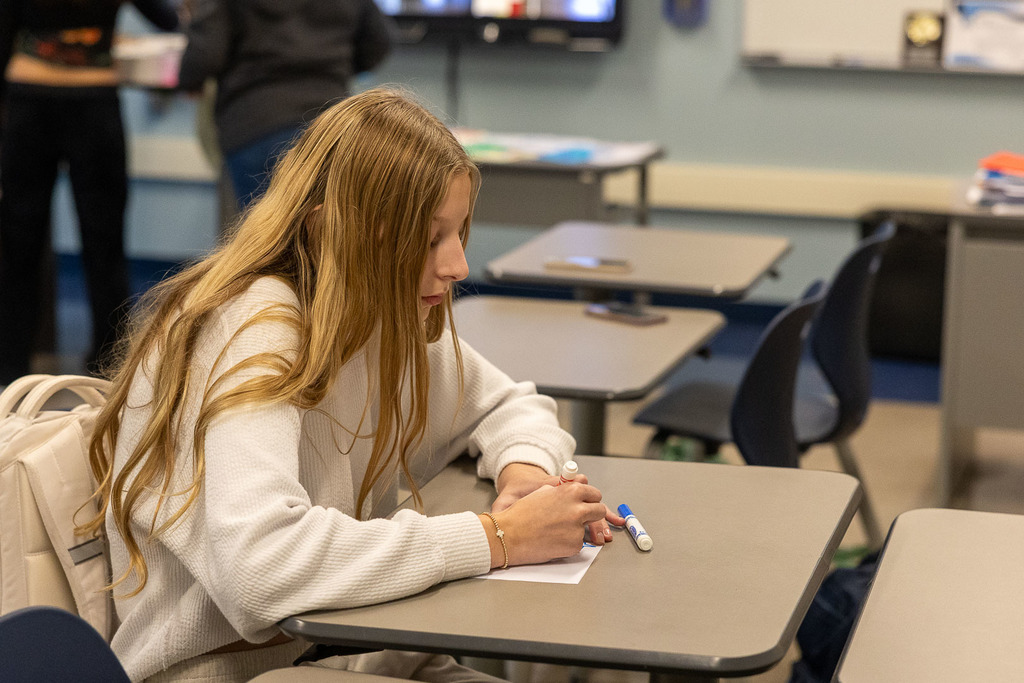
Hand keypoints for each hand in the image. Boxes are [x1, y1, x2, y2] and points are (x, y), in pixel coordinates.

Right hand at [492, 463, 625, 545]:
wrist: (508, 534)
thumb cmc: (521, 513)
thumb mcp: (543, 492)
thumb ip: (563, 491)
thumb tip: (576, 489)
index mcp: (572, 492)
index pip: (594, 494)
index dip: (590, 499)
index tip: (587, 503)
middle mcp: (578, 509)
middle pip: (599, 510)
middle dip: (592, 514)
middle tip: (579, 518)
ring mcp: (577, 529)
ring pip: (588, 528)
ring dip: (577, 529)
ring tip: (557, 530)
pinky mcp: (574, 546)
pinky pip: (578, 543)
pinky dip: (568, 543)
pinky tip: (552, 540)